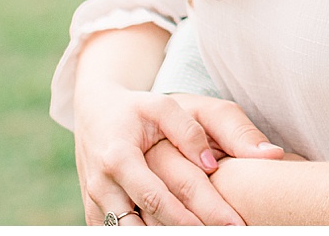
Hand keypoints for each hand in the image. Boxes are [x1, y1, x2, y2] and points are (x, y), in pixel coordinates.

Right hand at [74, 85, 283, 225]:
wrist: (95, 113)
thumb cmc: (139, 109)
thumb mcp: (167, 106)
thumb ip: (193, 131)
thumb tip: (215, 163)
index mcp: (121, 157)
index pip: (161, 197)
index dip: (199, 214)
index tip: (233, 224)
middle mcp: (104, 185)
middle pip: (148, 225)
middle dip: (187, 234)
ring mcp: (96, 203)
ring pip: (131, 235)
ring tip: (205, 235)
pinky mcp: (95, 214)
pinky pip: (120, 235)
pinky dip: (147, 235)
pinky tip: (176, 233)